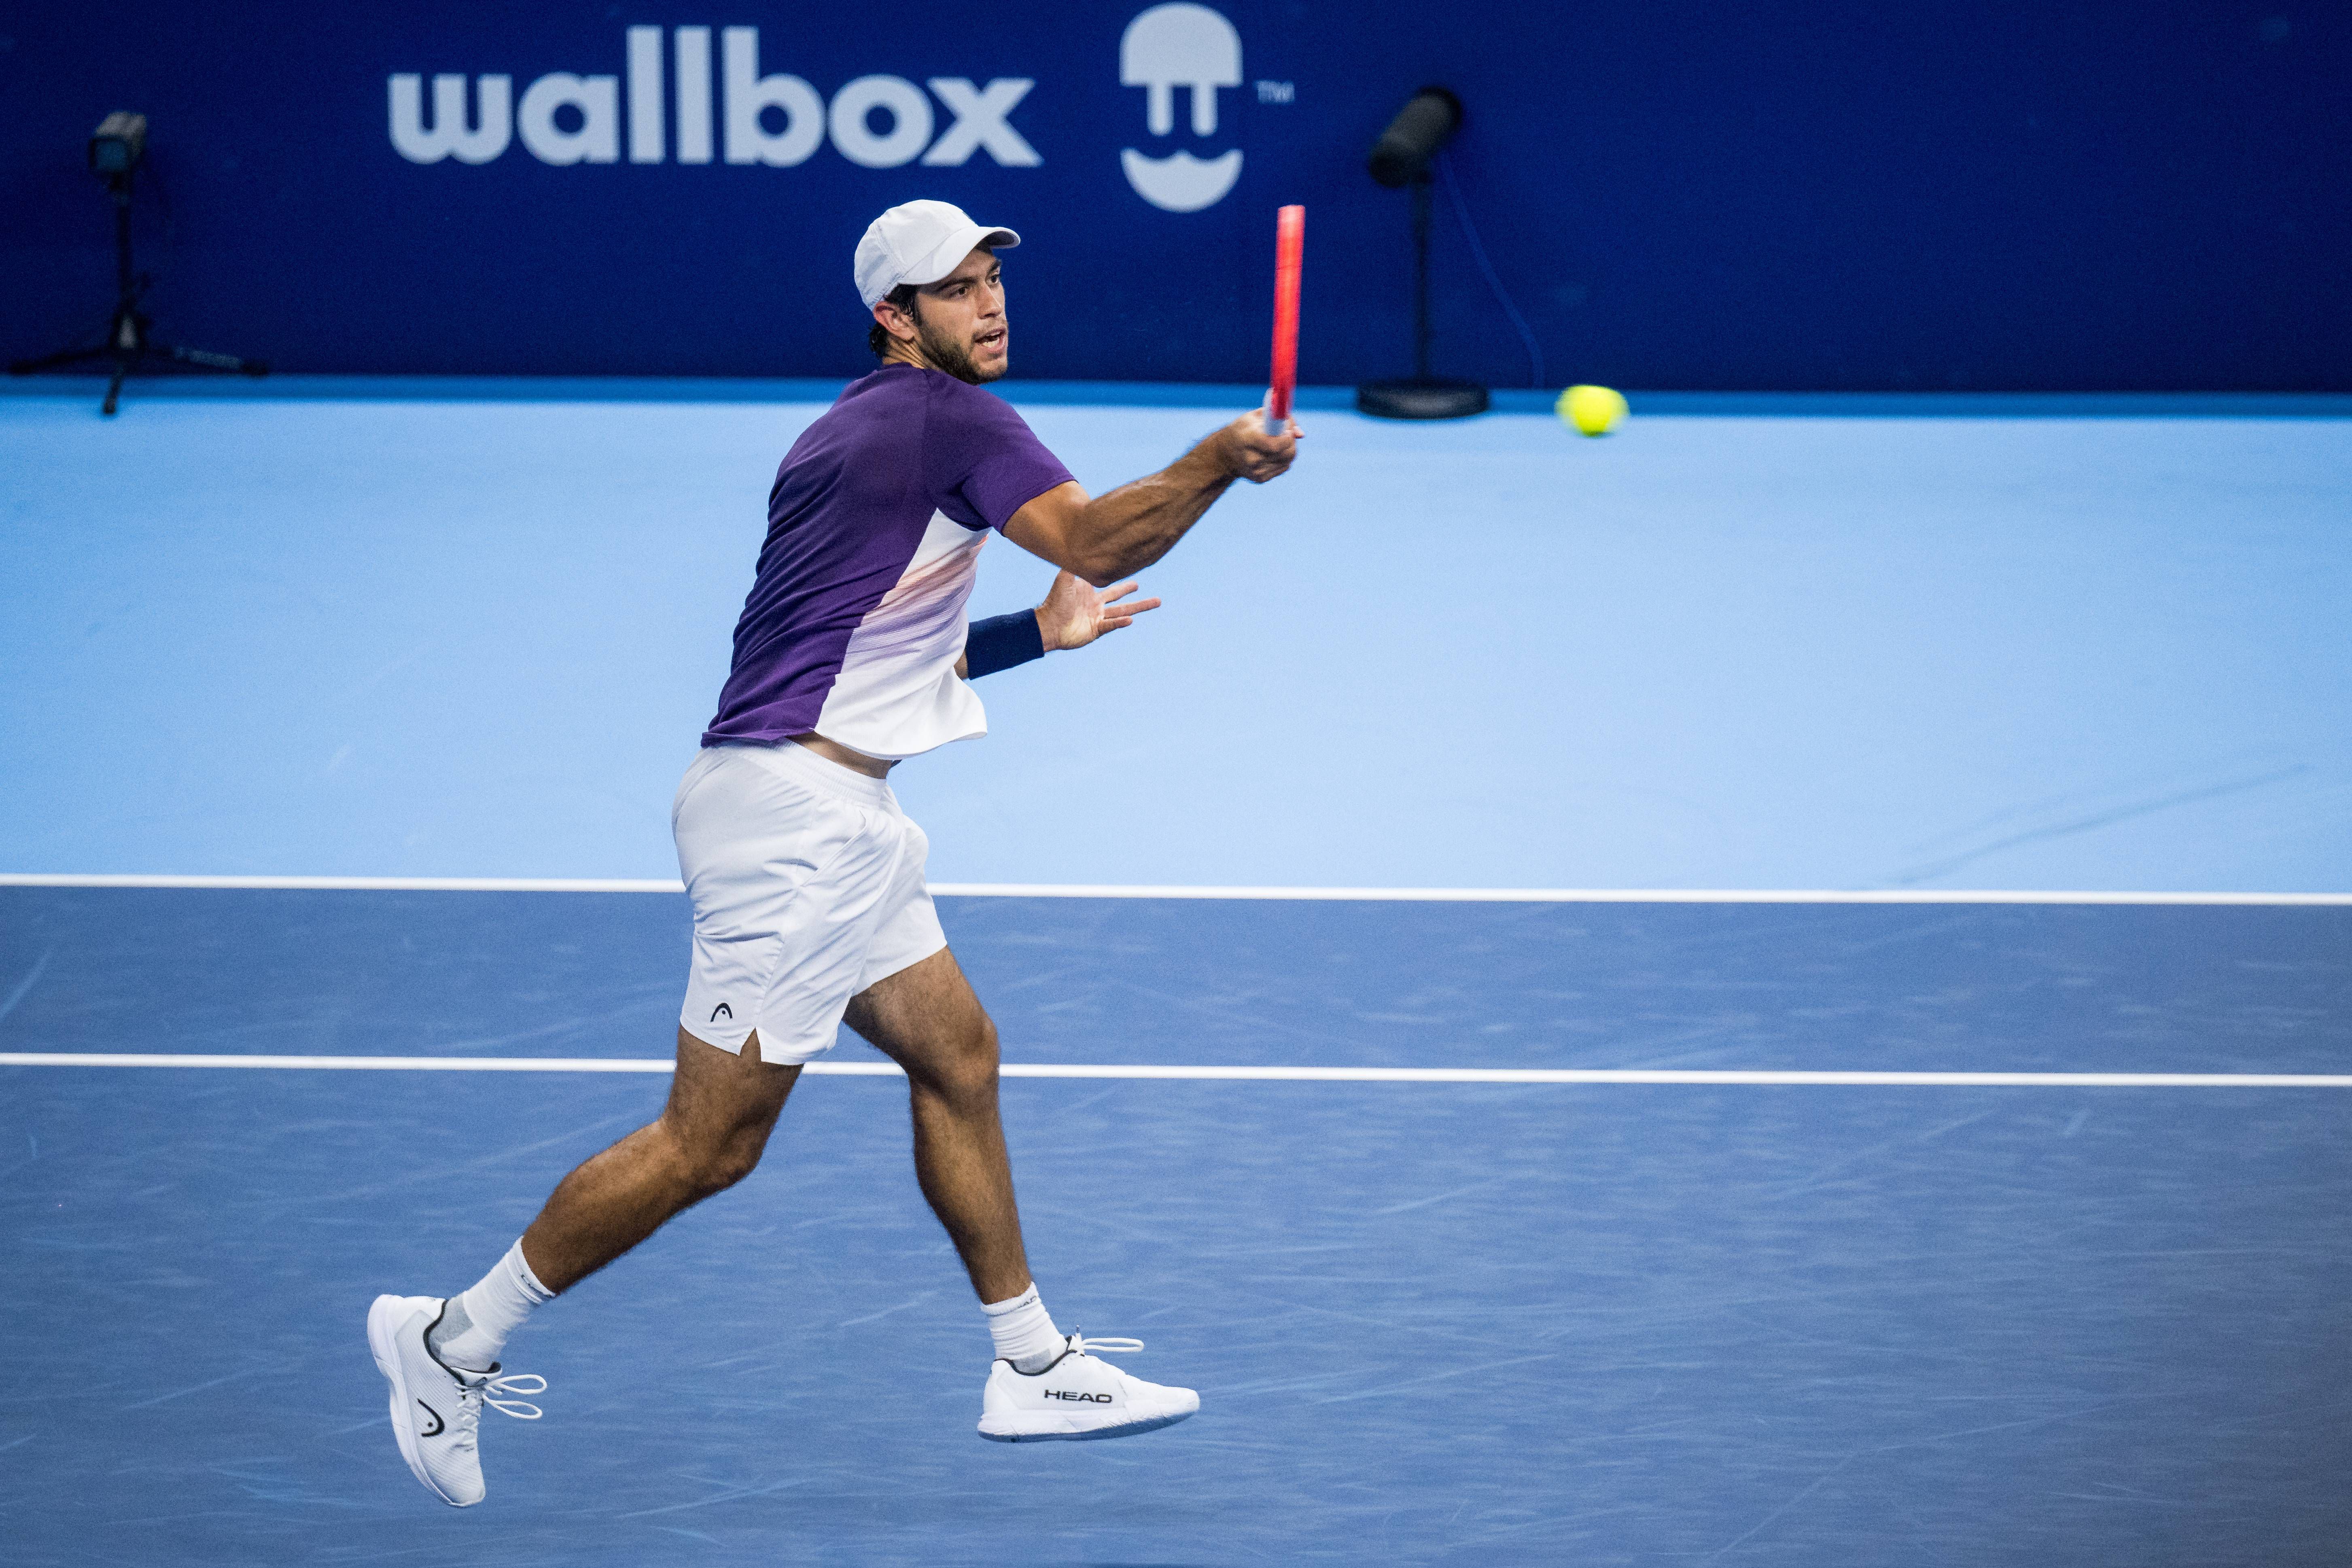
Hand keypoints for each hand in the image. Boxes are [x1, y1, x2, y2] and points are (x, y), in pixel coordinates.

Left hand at [1036, 570, 1161, 651]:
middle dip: (1137, 596)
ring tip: (1156, 602)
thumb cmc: (1054, 600)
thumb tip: (1080, 545)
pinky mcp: (1096, 630)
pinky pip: (1111, 625)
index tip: (1136, 575)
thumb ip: (1073, 564)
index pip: (1111, 586)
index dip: (1123, 582)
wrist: (1048, 624)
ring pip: (1123, 612)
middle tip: (1155, 596)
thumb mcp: (1064, 578)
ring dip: (1139, 608)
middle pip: (1122, 599)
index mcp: (1091, 593)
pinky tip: (1130, 620)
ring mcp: (1098, 618)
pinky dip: (1119, 622)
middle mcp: (1097, 606)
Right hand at [1214, 412, 1302, 483]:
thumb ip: (1281, 419)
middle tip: (1288, 434)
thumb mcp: (1256, 417)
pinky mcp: (1261, 479)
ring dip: (1289, 449)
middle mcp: (1251, 458)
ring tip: (1278, 441)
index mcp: (1247, 438)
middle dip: (1291, 442)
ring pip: (1288, 460)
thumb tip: (1300, 434)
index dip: (1287, 438)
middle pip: (1285, 454)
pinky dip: (1284, 458)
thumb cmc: (1243, 430)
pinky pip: (1284, 467)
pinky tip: (1273, 452)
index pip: (1273, 444)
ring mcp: (1256, 471)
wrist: (1224, 455)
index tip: (1288, 430)